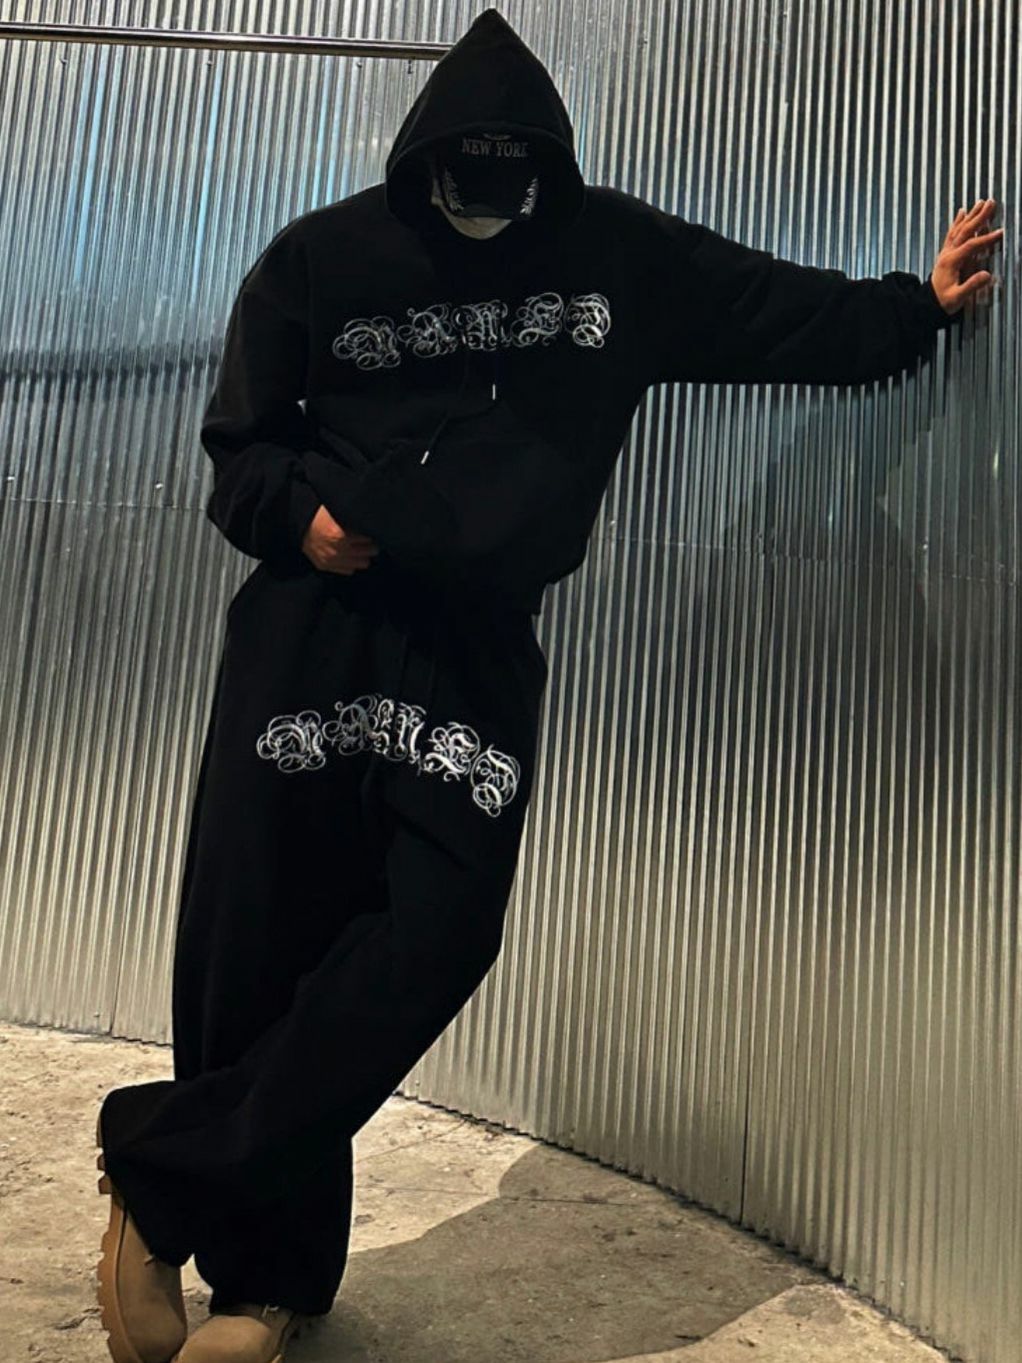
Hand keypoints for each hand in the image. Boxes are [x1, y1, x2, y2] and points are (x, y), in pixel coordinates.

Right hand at [301, 504, 379, 573]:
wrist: (299, 527)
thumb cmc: (318, 516)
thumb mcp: (335, 511)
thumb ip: (351, 516)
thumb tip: (368, 516)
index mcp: (340, 535)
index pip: (368, 538)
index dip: (372, 532)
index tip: (372, 530)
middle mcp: (337, 550)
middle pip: (369, 551)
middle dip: (371, 545)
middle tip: (371, 540)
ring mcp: (332, 560)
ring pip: (362, 563)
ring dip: (364, 555)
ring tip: (363, 549)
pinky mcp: (327, 567)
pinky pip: (349, 570)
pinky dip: (352, 563)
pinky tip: (351, 556)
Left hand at [930, 198, 1004, 312]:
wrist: (927, 303)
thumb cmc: (942, 301)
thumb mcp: (957, 298)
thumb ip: (971, 286)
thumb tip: (987, 276)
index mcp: (951, 262)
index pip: (971, 245)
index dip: (986, 238)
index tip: (1000, 232)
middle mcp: (947, 253)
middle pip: (965, 230)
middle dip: (979, 216)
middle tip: (990, 203)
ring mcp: (946, 252)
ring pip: (959, 228)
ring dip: (971, 215)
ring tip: (980, 202)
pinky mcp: (945, 252)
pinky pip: (952, 232)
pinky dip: (958, 221)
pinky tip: (962, 212)